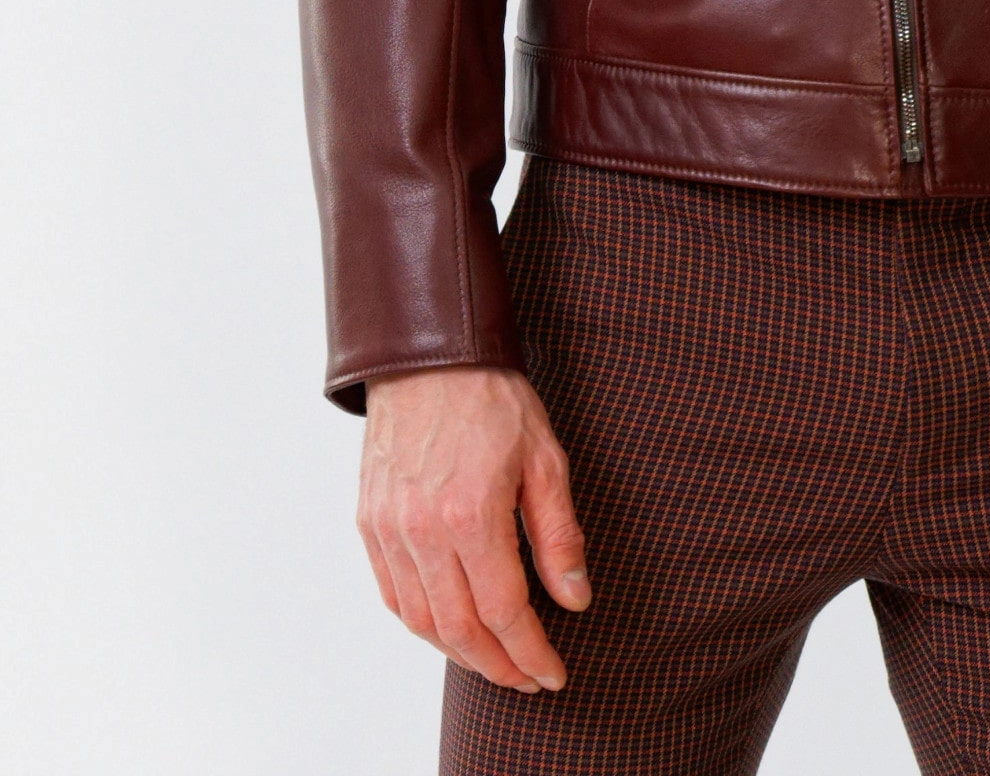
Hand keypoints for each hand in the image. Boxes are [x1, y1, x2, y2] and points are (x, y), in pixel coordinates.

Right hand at [358, 366, 590, 692]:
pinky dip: (422, 625)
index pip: (504, 613)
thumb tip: (574, 598)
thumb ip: (558, 535)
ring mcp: (389, 530)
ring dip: (460, 654)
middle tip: (528, 678)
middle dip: (498, 666)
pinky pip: (393, 595)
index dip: (531, 652)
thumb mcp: (544, 458)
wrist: (428, 356)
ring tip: (494, 661)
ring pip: (421, 622)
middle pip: (460, 631)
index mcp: (471, 515)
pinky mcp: (369, 523)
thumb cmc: (491, 398)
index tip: (554, 673)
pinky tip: (449, 628)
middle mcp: (422, 531)